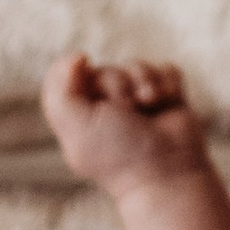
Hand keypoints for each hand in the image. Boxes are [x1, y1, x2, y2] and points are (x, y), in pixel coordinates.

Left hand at [40, 52, 212, 191]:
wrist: (168, 172)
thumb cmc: (119, 154)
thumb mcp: (77, 126)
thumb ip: (60, 91)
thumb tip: (78, 57)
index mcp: (81, 116)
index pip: (73, 77)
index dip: (83, 78)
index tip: (92, 88)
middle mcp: (109, 109)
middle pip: (108, 69)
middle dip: (119, 85)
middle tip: (127, 112)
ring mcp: (140, 103)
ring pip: (138, 66)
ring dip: (145, 83)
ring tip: (150, 106)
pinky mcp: (167, 98)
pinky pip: (166, 70)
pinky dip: (168, 84)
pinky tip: (167, 104)